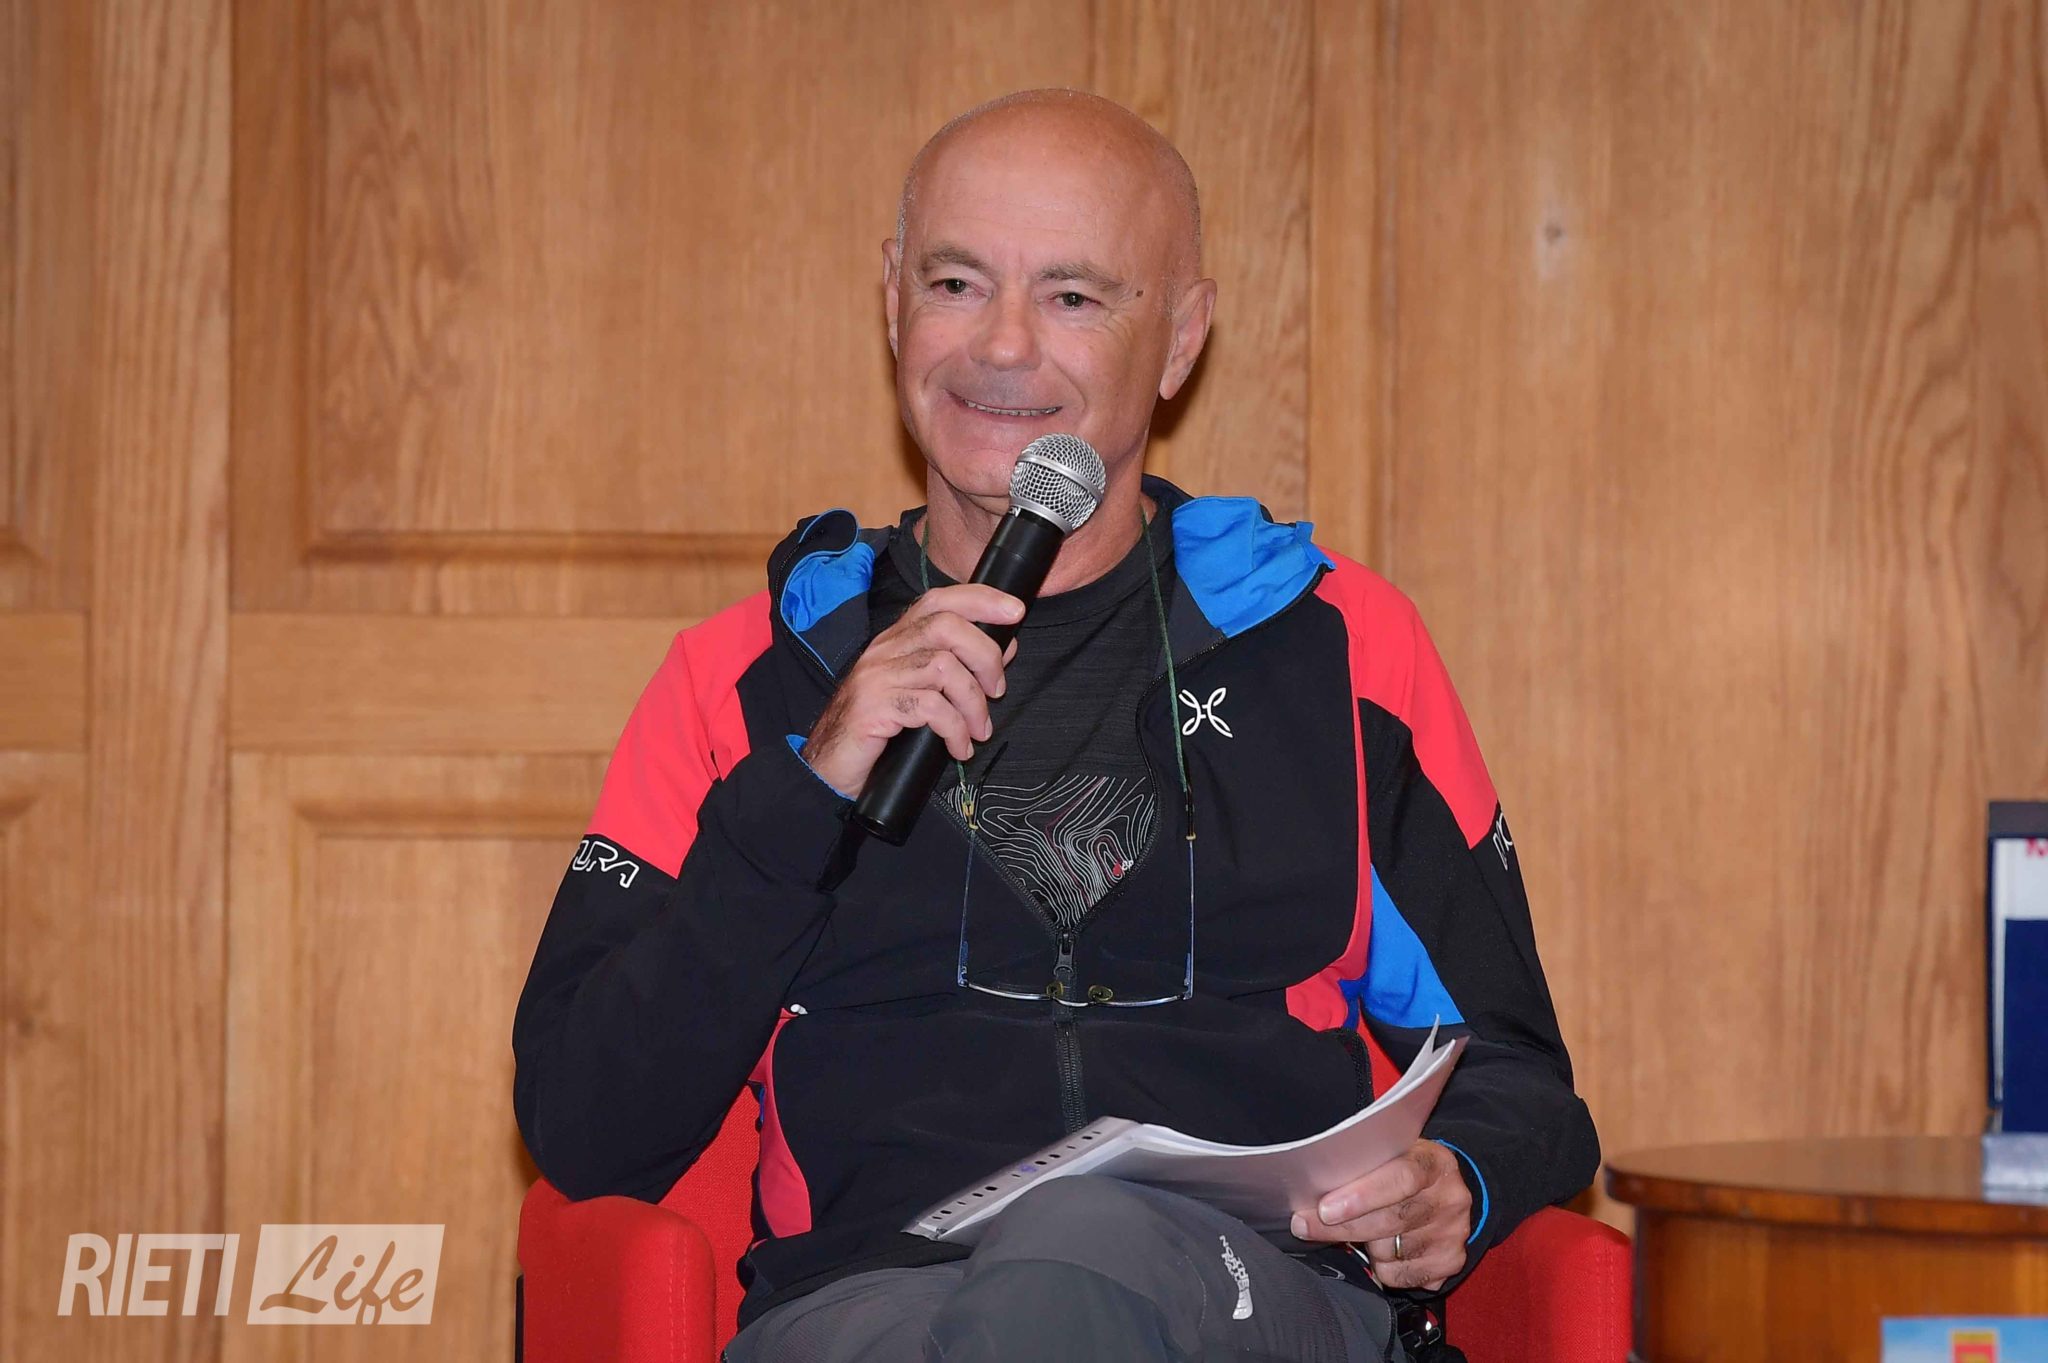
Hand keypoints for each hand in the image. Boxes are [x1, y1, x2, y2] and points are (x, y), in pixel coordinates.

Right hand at [803, 584, 1022, 796]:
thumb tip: (1003, 648)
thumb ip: (954, 668)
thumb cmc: (880, 729)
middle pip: (947, 626)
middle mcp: (884, 650)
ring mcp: (877, 677)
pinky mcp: (875, 708)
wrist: (830, 766)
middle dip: (985, 656)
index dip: (981, 599)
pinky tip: (958, 747)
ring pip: (944, 667)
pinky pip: (930, 708)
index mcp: (896, 640)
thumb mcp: (919, 691)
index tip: (1015, 611)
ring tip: (978, 730)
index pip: (939, 600)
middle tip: (996, 690)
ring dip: (974, 702)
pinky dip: (955, 729)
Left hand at [1290, 1139, 1470, 1289]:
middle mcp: (1450, 1199)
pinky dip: (1382, 1266)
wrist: (1447, 1194)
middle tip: (1304, 1224)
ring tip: (1363, 1229)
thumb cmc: (1403, 1171)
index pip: (1401, 1178)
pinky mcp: (1450, 1262)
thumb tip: (1310, 1180)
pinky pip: (1398, 1275)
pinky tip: (1384, 1248)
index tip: (1324, 1209)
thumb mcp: (1391, 1152)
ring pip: (1388, 1252)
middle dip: (1340, 1227)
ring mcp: (1453, 1233)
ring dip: (1364, 1246)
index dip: (1361, 1196)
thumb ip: (1363, 1162)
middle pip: (1389, 1221)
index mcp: (1434, 1163)